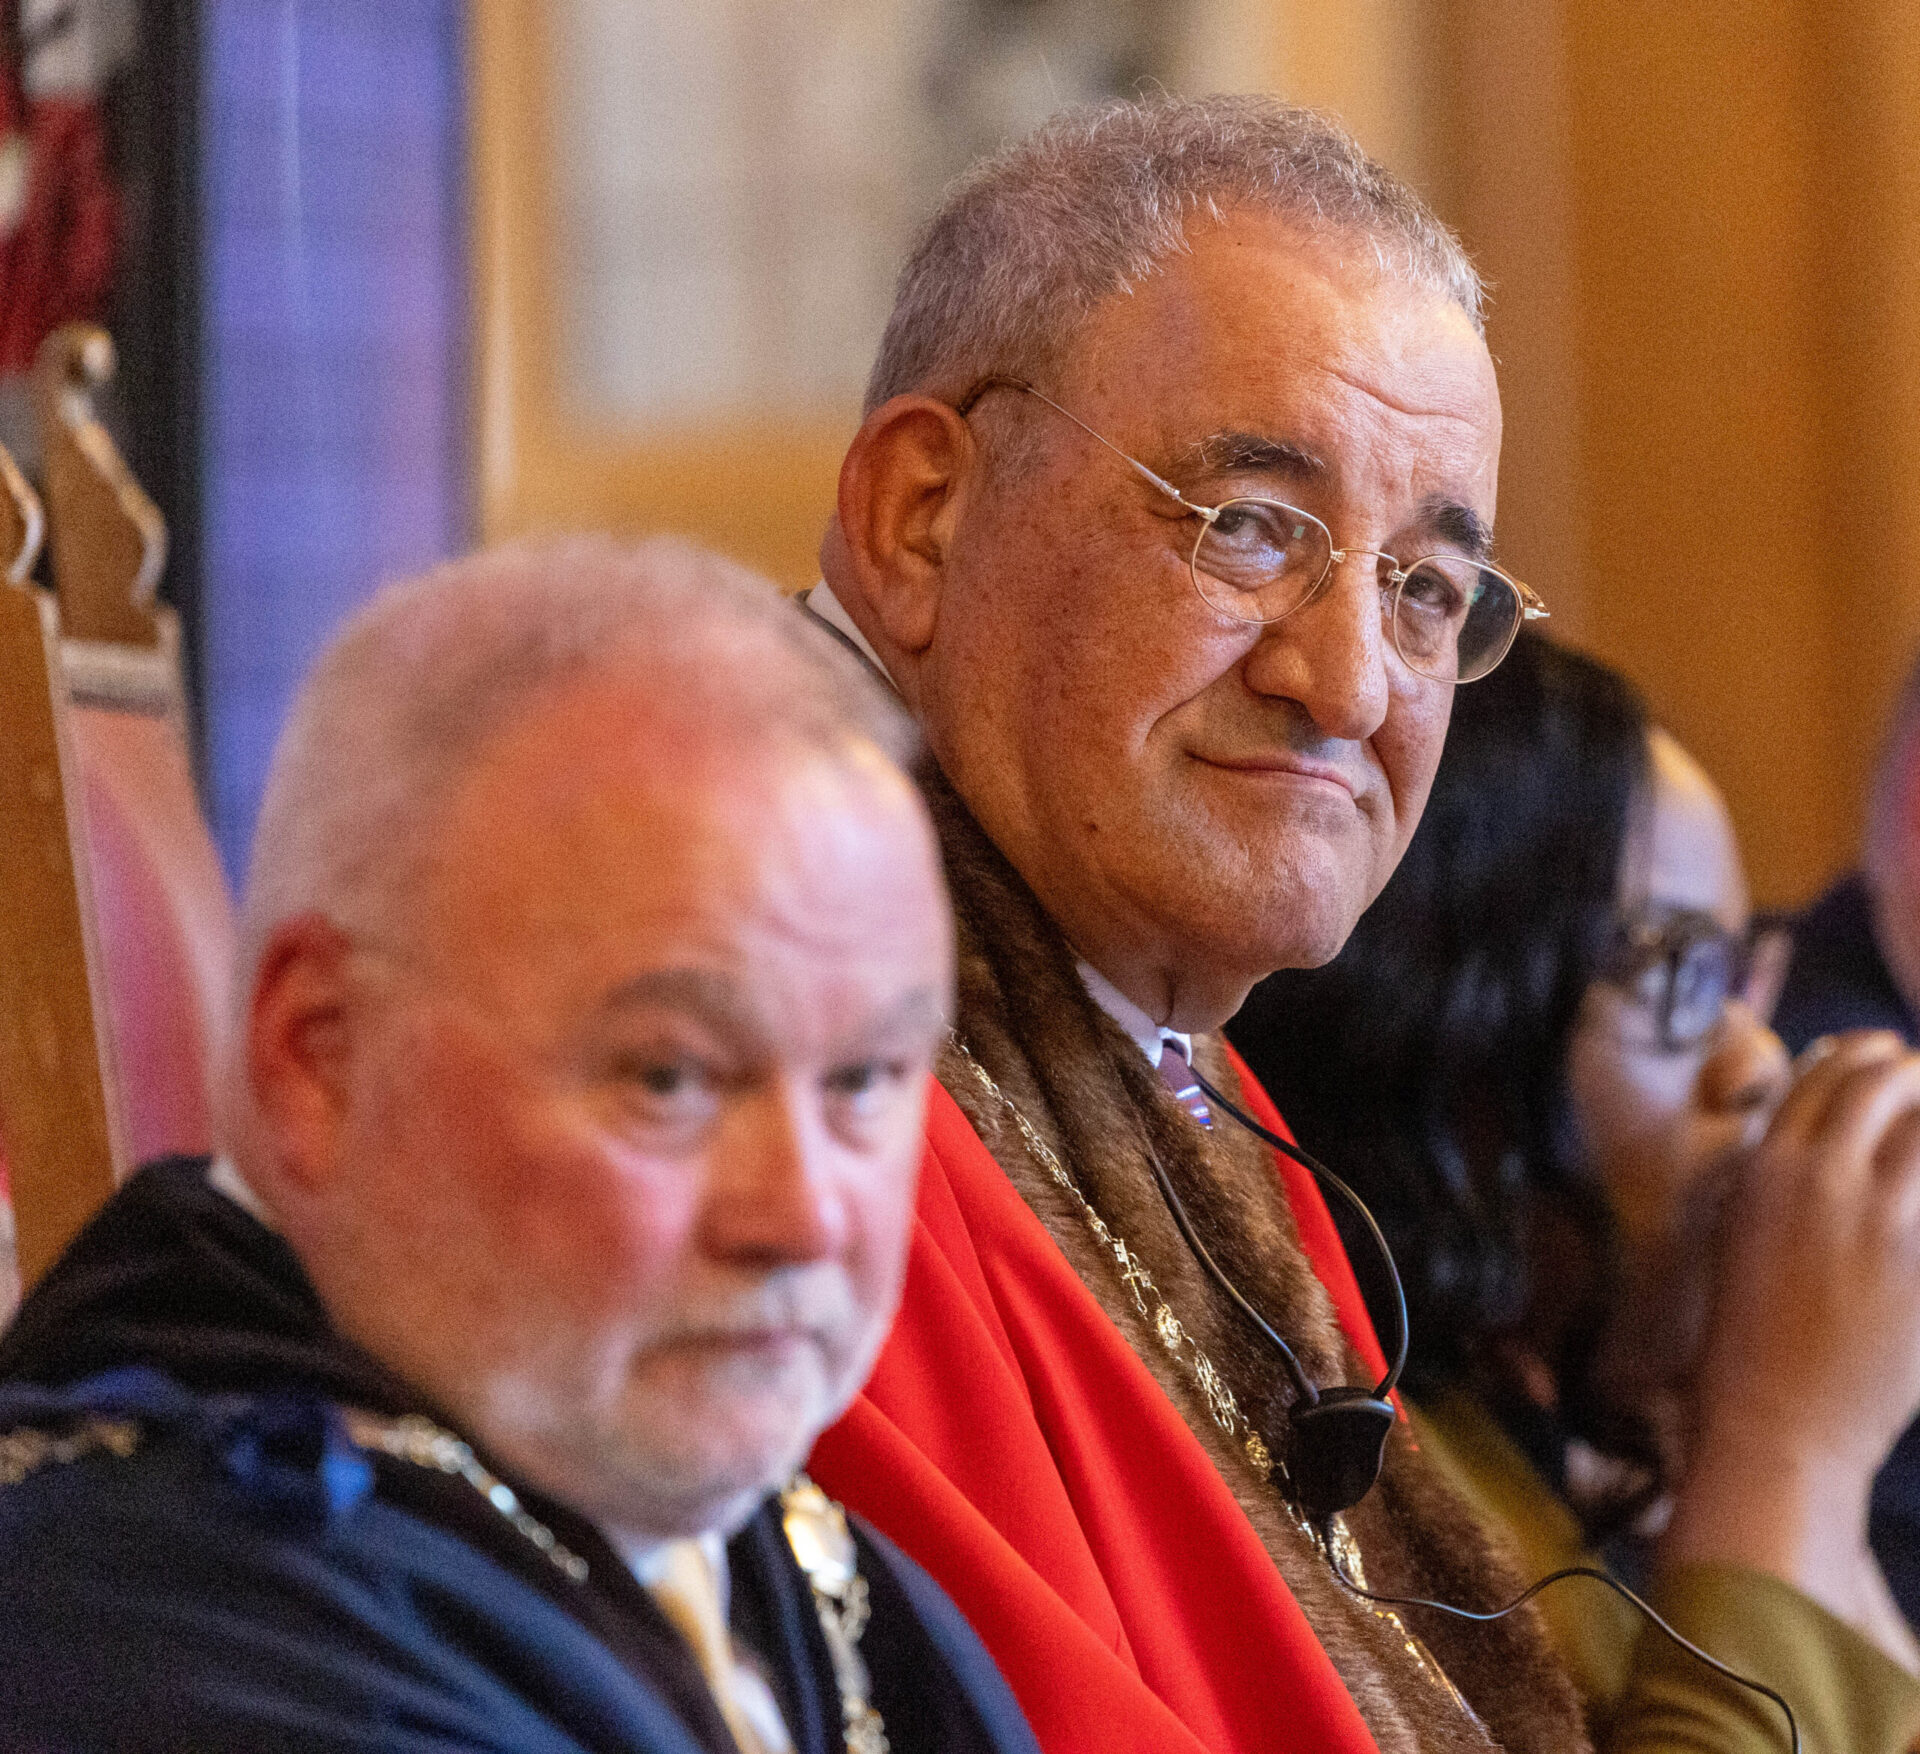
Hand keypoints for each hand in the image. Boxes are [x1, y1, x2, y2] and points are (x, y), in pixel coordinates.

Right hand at [1665, 1030, 1919, 1667]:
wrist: (1779, 1421)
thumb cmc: (1751, 1332)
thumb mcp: (1743, 1230)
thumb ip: (1782, 1169)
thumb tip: (1830, 1116)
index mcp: (1767, 1169)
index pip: (1826, 1071)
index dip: (1864, 1054)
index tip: (1886, 1056)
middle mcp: (1823, 1181)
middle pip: (1885, 1084)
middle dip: (1915, 1071)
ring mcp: (1882, 1222)